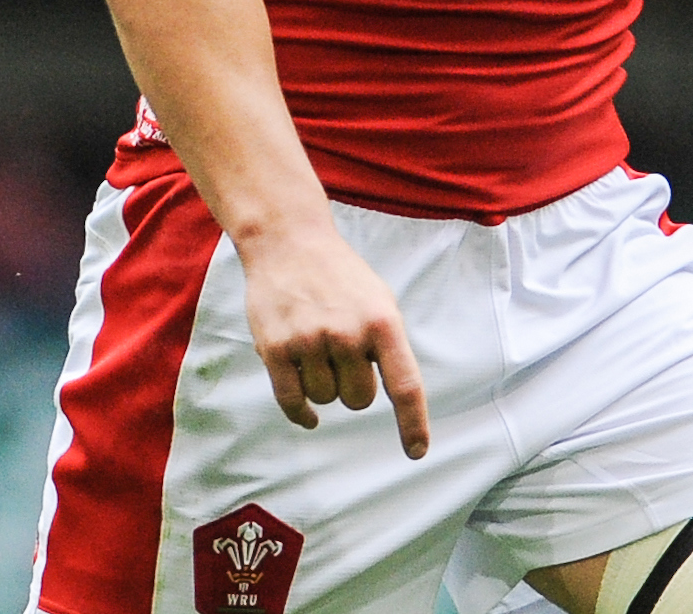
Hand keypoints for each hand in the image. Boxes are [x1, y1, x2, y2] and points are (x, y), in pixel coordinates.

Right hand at [237, 212, 429, 457]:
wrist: (287, 240)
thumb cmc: (339, 276)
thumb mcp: (379, 300)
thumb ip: (388, 345)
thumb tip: (397, 396)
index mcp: (382, 322)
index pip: (405, 385)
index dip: (414, 424)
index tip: (416, 452)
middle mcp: (347, 333)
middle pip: (359, 400)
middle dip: (352, 387)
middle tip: (341, 356)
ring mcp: (309, 340)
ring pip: (326, 399)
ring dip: (323, 385)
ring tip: (315, 349)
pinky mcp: (276, 348)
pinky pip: (293, 402)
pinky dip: (302, 414)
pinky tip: (309, 416)